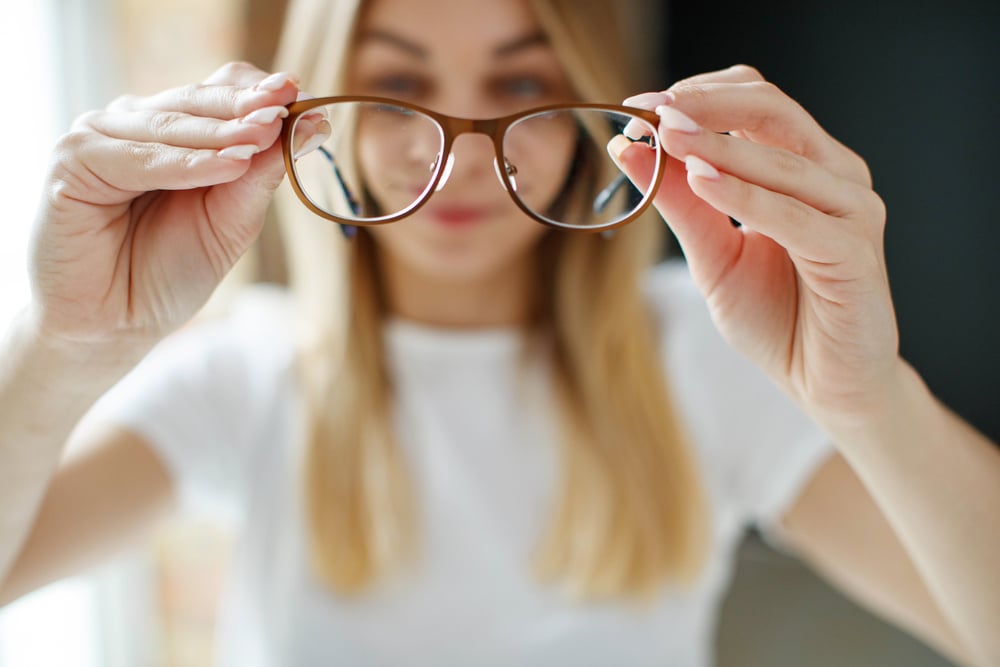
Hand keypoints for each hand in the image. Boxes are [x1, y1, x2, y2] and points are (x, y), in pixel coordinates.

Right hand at [28, 62, 298, 348]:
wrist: (114, 323)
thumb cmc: (169, 271)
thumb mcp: (232, 220)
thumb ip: (261, 172)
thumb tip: (313, 123)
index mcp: (173, 132)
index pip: (219, 91)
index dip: (261, 92)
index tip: (309, 98)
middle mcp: (135, 124)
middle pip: (198, 100)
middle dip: (249, 104)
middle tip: (291, 101)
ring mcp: (100, 136)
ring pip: (173, 124)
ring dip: (225, 130)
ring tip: (269, 131)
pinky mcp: (72, 159)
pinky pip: (140, 157)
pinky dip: (187, 163)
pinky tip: (231, 165)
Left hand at [617, 65, 899, 424]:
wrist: (823, 384)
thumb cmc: (775, 317)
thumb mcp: (711, 254)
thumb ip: (678, 201)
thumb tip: (628, 147)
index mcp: (800, 168)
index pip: (753, 103)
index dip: (696, 95)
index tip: (637, 104)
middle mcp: (833, 176)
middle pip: (772, 110)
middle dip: (705, 105)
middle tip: (650, 109)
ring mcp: (851, 210)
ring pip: (782, 158)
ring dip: (716, 144)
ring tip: (664, 137)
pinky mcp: (855, 251)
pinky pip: (794, 215)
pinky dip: (745, 195)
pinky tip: (702, 180)